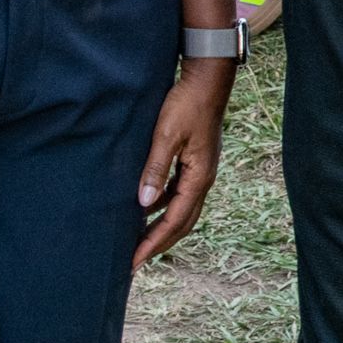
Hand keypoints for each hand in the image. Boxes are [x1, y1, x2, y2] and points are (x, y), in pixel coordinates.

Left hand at [133, 58, 233, 268]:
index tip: (134, 261)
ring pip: (183, 210)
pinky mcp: (196, 162)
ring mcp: (202, 171)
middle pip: (184, 222)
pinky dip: (165, 208)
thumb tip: (144, 203)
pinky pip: (181, 194)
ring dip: (164, 227)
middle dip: (160, 243)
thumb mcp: (167, 135)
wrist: (208, 81)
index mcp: (199, 177)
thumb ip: (155, 169)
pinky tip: (149, 207)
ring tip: (141, 240)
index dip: (153, 243)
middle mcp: (204, 178)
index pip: (175, 221)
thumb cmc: (186, 105)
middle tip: (136, 261)